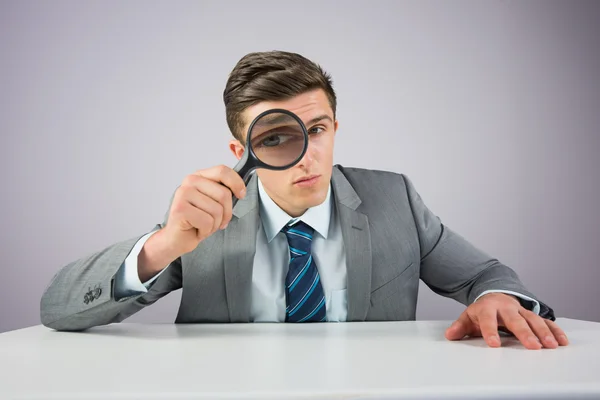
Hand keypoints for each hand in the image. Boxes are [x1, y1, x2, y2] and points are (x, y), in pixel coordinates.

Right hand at [137, 165, 245, 280]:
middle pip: (224, 194)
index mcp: (199, 176)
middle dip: (226, 214)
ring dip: (214, 224)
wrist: (177, 239)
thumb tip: (241, 190)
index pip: (222, 171)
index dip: (237, 183)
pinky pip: (207, 221)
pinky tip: (196, 230)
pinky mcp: (180, 209)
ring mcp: (183, 194)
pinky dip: (206, 231)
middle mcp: (190, 181)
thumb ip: (222, 193)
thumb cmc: (196, 221)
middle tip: (216, 221)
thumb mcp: (213, 203)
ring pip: (217, 210)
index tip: (241, 195)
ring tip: (203, 225)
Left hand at [444, 293, 568, 349]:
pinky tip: (561, 341)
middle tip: (532, 347)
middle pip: (516, 320)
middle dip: (524, 333)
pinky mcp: (532, 315)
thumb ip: (460, 327)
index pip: (488, 320)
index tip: (494, 344)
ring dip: (543, 332)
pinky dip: (554, 330)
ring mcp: (521, 311)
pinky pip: (545, 322)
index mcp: (488, 308)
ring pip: (533, 320)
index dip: (490, 331)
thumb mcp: (468, 317)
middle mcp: (506, 308)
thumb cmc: (482, 311)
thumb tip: (449, 335)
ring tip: (550, 346)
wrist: (494, 294)